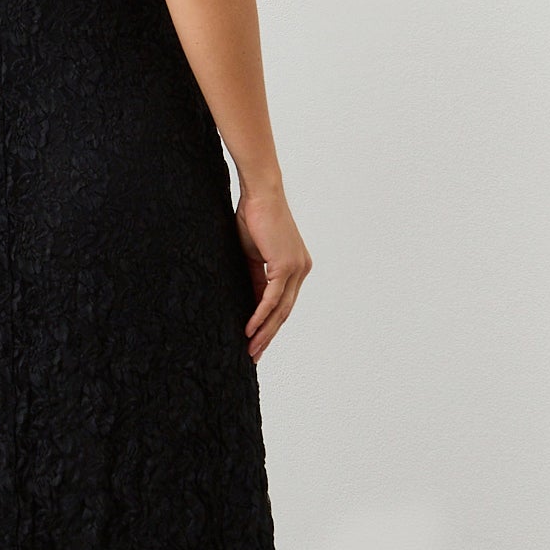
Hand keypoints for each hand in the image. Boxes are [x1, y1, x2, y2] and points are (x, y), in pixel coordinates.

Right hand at [235, 185, 311, 361]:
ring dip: (264, 332)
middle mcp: (301, 270)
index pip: (282, 302)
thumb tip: (250, 304)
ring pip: (280, 310)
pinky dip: (260, 316)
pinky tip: (249, 330)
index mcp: (296, 267)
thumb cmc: (253, 217)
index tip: (256, 341)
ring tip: (251, 350)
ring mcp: (296, 268)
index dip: (269, 324)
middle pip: (284, 312)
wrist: (259, 194)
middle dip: (268, 336)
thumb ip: (254, 279)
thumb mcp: (252, 255)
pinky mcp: (285, 266)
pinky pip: (271, 298)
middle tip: (254, 355)